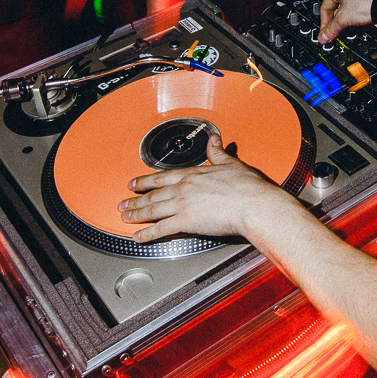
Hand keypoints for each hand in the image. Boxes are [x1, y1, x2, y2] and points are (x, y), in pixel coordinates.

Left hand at [120, 135, 296, 241]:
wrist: (254, 204)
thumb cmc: (247, 188)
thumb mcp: (231, 163)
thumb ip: (218, 152)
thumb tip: (214, 140)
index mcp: (193, 175)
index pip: (162, 177)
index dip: (145, 180)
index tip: (135, 183)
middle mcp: (184, 189)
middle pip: (153, 195)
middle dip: (135, 199)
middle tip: (123, 204)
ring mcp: (183, 205)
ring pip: (152, 210)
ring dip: (136, 214)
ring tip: (125, 218)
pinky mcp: (187, 222)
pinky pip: (161, 229)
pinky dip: (147, 234)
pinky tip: (138, 238)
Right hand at [319, 0, 376, 41]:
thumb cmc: (368, 3)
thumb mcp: (344, 19)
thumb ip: (331, 29)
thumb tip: (323, 36)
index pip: (325, 6)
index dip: (324, 22)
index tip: (325, 33)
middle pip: (336, 5)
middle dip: (336, 20)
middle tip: (336, 31)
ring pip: (346, 4)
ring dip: (345, 17)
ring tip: (347, 26)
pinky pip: (357, 2)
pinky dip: (354, 12)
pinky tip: (357, 19)